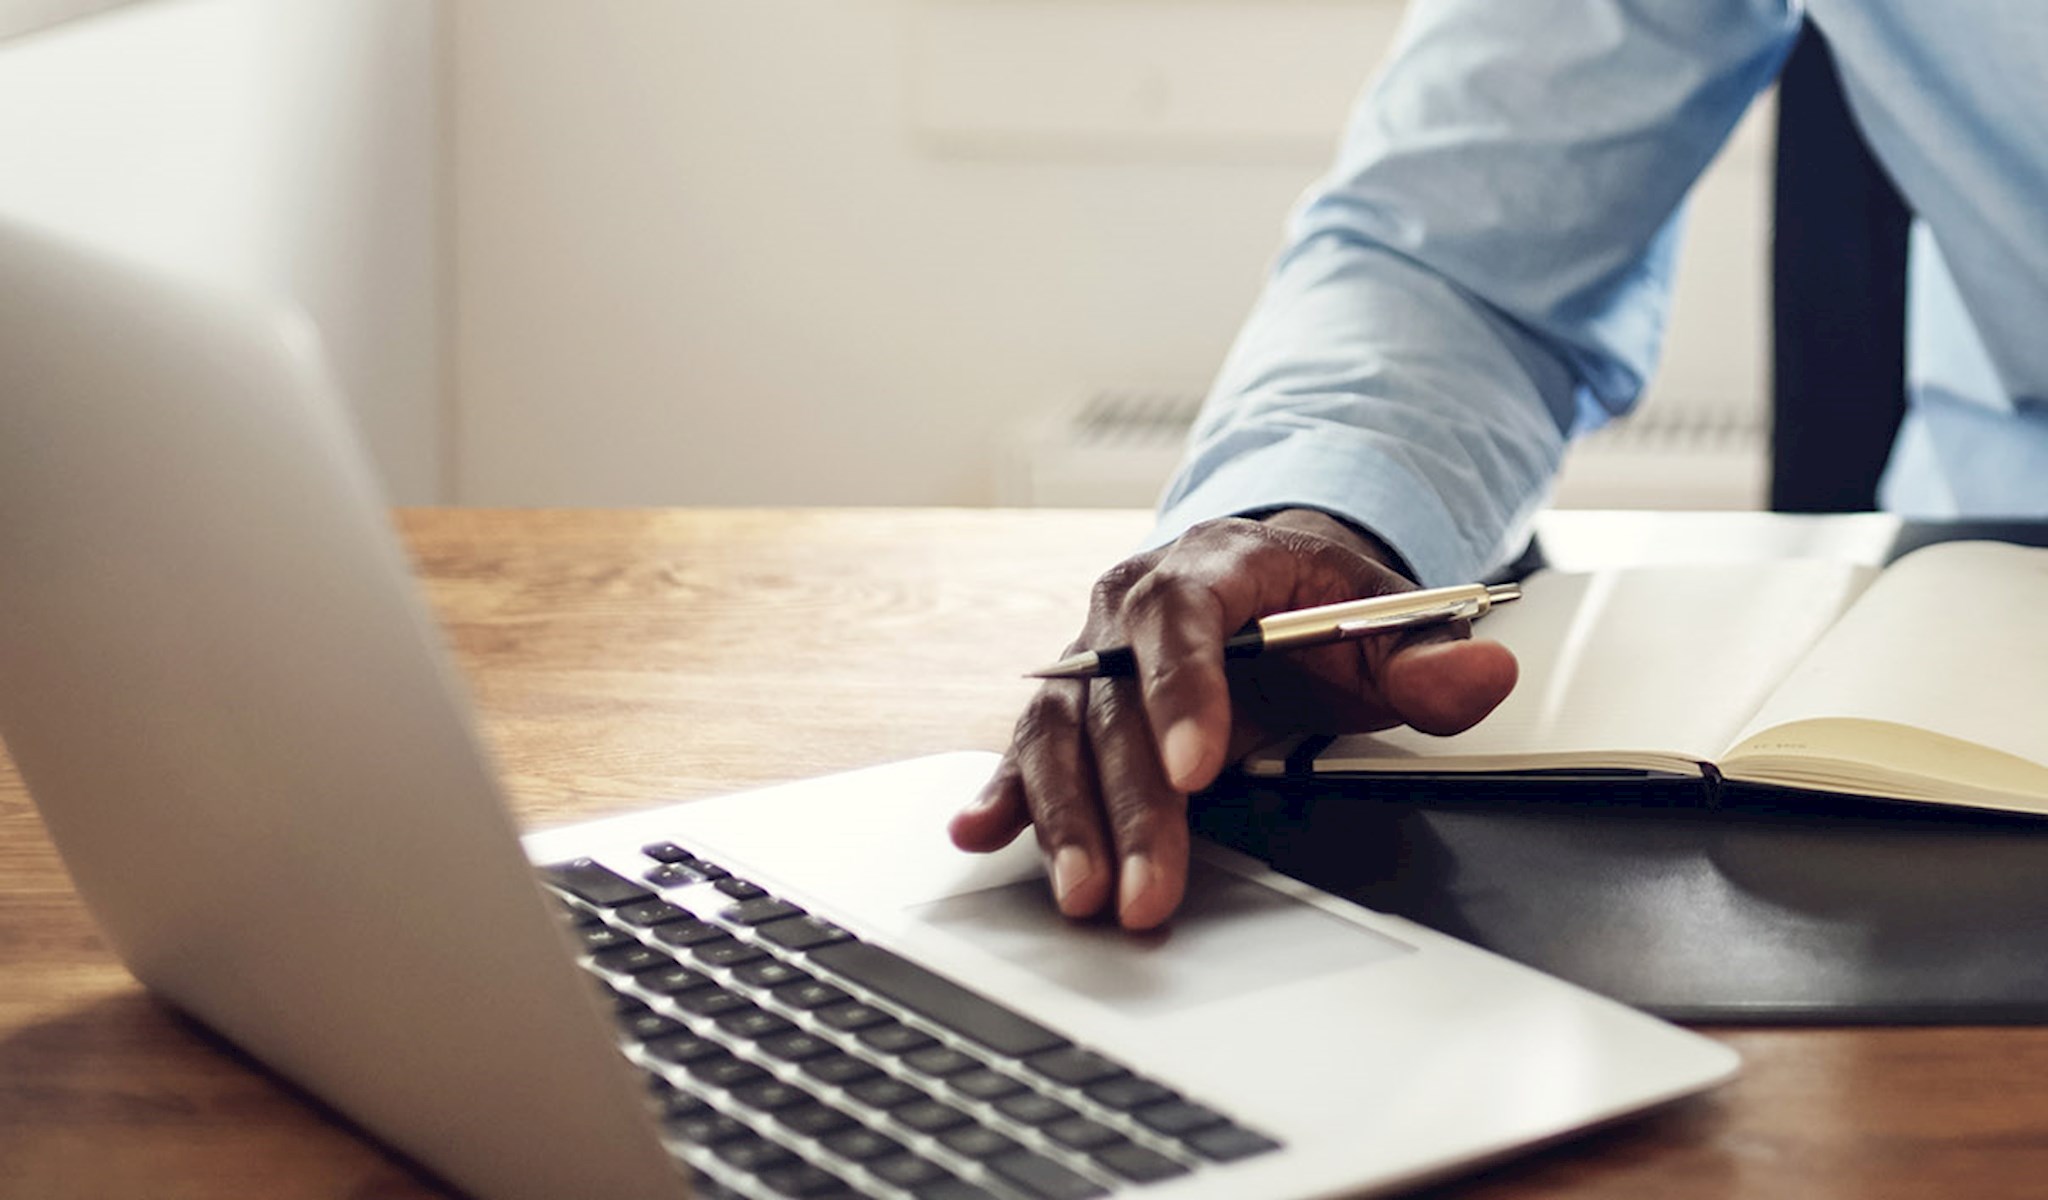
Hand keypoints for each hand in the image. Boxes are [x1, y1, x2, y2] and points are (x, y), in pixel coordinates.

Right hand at [949, 509, 1517, 929]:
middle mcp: (1130, 608)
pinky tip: (979, 835)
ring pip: (1060, 734)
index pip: (1184, 618)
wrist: (1263, 576)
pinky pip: (1027, 749)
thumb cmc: (1317, 603)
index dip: (1182, 690)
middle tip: (1147, 887)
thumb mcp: (1385, 620)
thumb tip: (1484, 675)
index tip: (1196, 767)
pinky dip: (1003, 794)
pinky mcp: (1068, 706)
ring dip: (1065, 818)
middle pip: (1115, 702)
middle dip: (1130, 803)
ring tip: (1084, 892)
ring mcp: (1090, 657)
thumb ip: (1431, 656)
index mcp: (1212, 565)